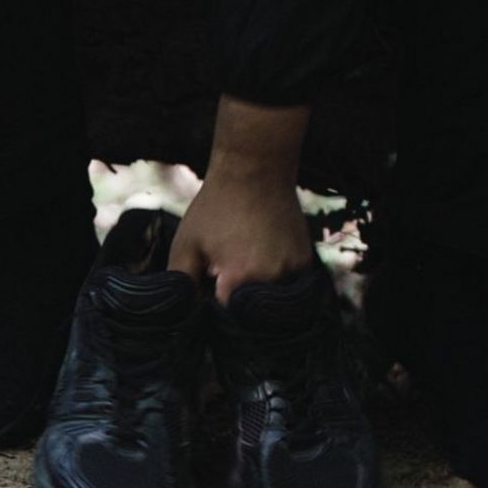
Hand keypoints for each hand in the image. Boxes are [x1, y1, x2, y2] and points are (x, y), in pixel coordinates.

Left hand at [168, 96, 313, 303]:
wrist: (256, 170)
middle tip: (224, 269)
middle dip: (235, 300)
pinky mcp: (305, 262)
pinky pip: (287, 286)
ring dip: (255, 292)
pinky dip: (273, 280)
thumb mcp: (186, 244)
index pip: (226, 317)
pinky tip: (260, 255)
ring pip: (269, 301)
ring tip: (242, 258)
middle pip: (250, 313)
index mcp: (239, 278)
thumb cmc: (215, 208)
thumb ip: (181, 283)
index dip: (214, 305)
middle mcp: (272, 280)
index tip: (210, 286)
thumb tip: (183, 313)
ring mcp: (293, 271)